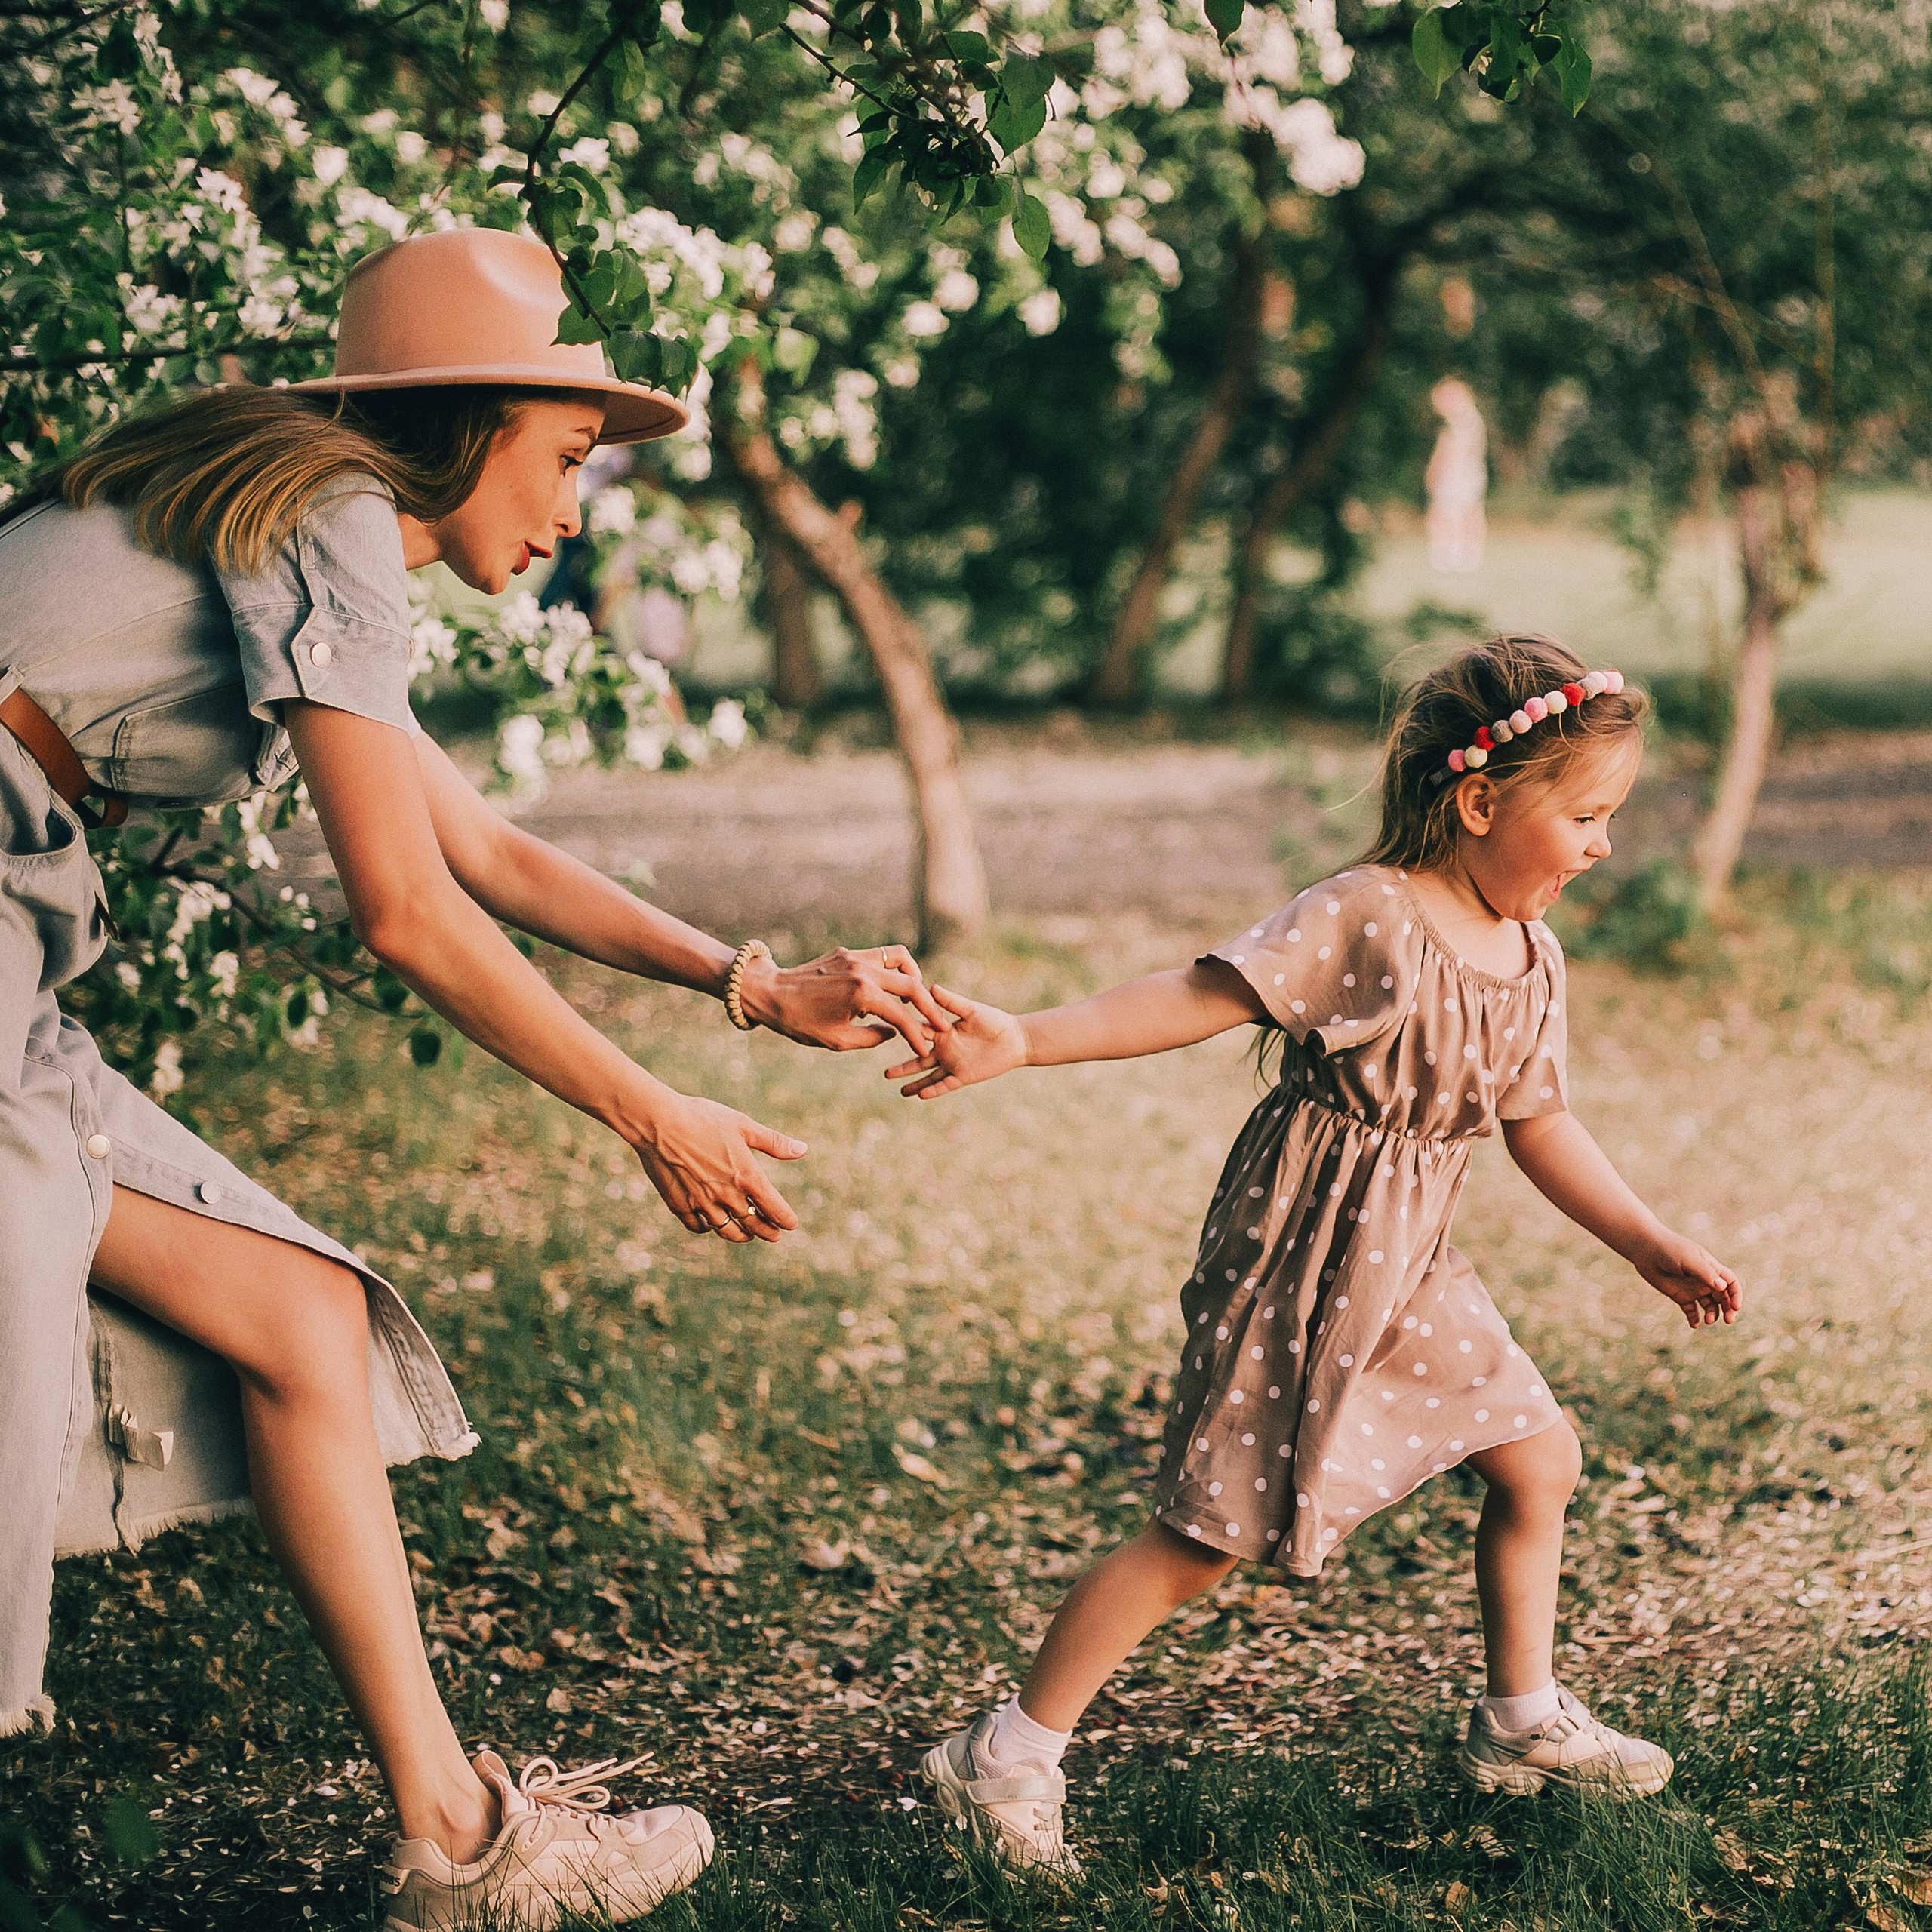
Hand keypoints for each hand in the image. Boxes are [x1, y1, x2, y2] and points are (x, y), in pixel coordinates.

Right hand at [629, 1089, 806, 1241]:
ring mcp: (702, 1203)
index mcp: (747, 1176)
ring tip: (746, 1235)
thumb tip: (803, 1150)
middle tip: (774, 1235)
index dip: (785, 1219)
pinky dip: (708, 1229)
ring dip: (740, 1235)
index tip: (791, 1224)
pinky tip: (711, 1225)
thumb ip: (774, 1142)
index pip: (774, 1209)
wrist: (659, 1123)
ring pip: (726, 1230)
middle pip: (753, 1224)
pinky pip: (698, 1226)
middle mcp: (727, 1196)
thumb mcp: (743, 1125)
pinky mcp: (680, 1205)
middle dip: (766, 1231)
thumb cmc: (703, 1118)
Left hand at [740, 944, 953, 1056]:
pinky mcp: (847, 952)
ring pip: (901, 958)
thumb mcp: (837, 1041)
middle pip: (911, 984)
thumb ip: (872, 1037)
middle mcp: (863, 970)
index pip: (902, 1016)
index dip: (917, 1034)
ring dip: (914, 978)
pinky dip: (893, 969)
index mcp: (861, 995)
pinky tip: (890, 987)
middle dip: (928, 1006)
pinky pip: (881, 955)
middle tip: (938, 1022)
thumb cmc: (799, 1022)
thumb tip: (894, 1032)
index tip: (927, 1046)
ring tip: (915, 997)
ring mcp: (855, 957)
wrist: (769, 992)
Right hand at [887, 985, 1027, 1098]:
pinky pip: (945, 1085)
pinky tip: (920, 1095)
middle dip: (902, 1067)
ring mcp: (953, 1064)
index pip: (918, 1033)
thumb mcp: (971, 1010)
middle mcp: (944, 1049)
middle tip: (885, 1074)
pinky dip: (933, 1090)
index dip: (903, 1034)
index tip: (885, 1034)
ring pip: (928, 1076)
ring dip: (915, 1082)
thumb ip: (951, 1002)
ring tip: (899, 1089)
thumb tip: (930, 987)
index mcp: (943, 1031)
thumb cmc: (995, 1021)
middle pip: (918, 1059)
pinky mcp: (964, 1076)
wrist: (1015, 1039)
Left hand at [1631, 1227, 1740, 1329]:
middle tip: (1728, 1321)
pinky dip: (1694, 1318)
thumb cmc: (1669, 1250)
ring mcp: (1693, 1289)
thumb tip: (1722, 1287)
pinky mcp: (1680, 1296)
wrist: (1646, 1250)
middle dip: (1729, 1309)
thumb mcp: (1689, 1259)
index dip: (1736, 1295)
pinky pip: (1691, 1311)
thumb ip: (1705, 1273)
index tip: (1736, 1307)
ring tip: (1707, 1321)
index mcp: (1711, 1268)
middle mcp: (1704, 1280)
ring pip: (1709, 1306)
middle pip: (1724, 1298)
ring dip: (1712, 1315)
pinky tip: (1693, 1324)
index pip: (1731, 1283)